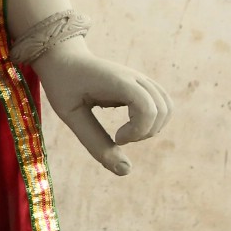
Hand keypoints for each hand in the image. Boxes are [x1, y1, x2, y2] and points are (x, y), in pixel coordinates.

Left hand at [32, 40, 171, 175]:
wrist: (63, 58)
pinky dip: (152, 121)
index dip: (138, 130)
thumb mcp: (71, 115)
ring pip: (167, 107)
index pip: (148, 107)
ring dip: (151, 128)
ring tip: (124, 133)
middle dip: (145, 132)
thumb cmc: (63, 85)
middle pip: (163, 110)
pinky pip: (162, 104)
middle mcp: (135, 77)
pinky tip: (129, 126)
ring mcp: (141, 79)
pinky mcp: (142, 85)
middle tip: (118, 137)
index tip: (117, 137)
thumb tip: (126, 171)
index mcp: (117, 81)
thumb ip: (95, 142)